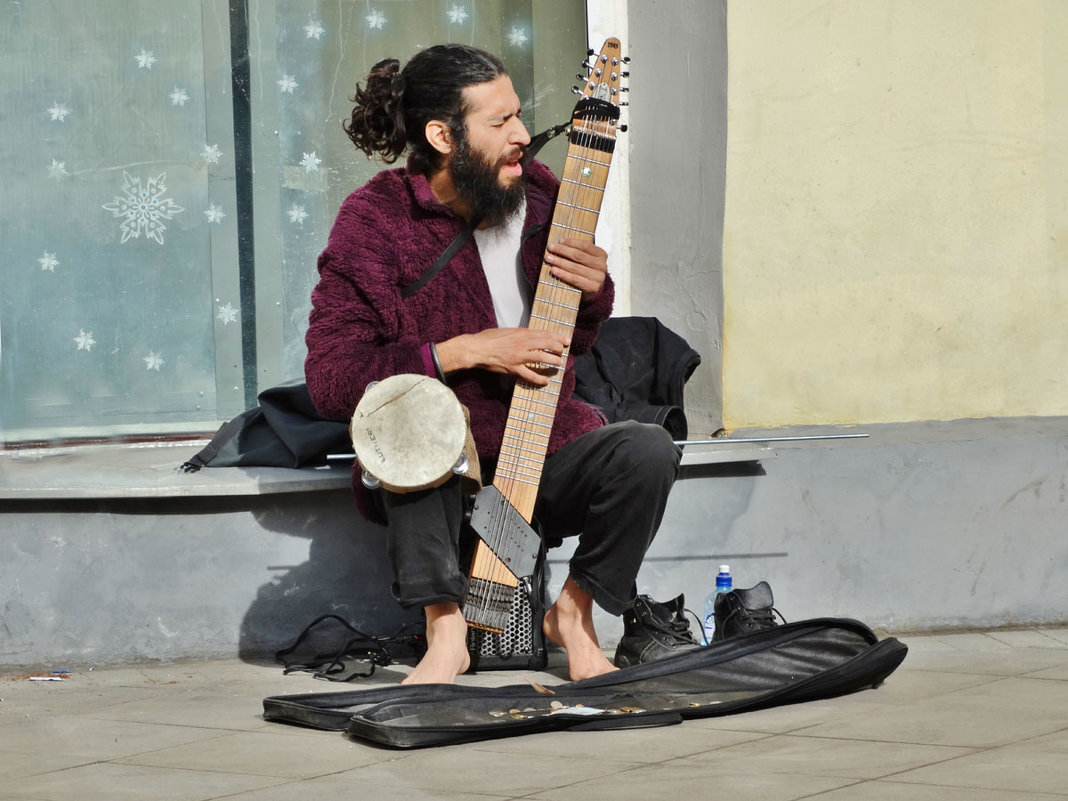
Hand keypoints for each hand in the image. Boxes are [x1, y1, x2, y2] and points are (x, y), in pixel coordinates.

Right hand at [435, 328, 569, 386]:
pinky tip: (546, 381)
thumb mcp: (506, 331)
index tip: (566, 340)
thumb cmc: (488, 338)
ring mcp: (519, 356)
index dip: (558, 337)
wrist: (476, 348)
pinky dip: (540, 379)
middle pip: (547, 344)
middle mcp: (523, 343)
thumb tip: (528, 336)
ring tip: (558, 364)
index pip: (544, 333)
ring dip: (553, 361)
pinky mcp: (513, 368)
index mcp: (521, 333)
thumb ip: (519, 334)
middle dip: (558, 348)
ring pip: (543, 358)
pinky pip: (530, 375)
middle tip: (563, 352)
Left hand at [545, 238, 607, 302]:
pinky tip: (554, 270)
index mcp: (601, 254)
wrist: (594, 290)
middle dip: (562, 250)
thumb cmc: (587, 272)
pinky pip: (574, 279)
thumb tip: (559, 243)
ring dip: (560, 262)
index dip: (571, 242)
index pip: (585, 245)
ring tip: (549, 259)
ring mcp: (598, 277)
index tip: (559, 241)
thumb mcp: (586, 259)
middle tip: (550, 248)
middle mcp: (601, 265)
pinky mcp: (592, 287)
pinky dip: (563, 274)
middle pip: (578, 255)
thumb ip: (578, 251)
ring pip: (575, 267)